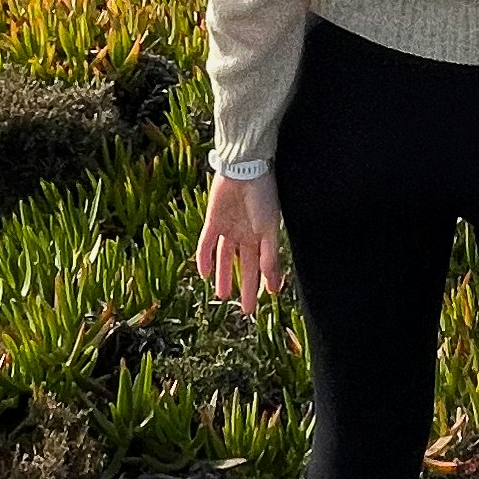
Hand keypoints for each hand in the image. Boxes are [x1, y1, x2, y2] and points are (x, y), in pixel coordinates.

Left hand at [196, 167, 288, 309]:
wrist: (244, 169)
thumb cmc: (263, 197)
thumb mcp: (270, 229)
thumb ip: (270, 256)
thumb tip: (273, 284)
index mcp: (262, 235)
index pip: (263, 264)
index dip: (264, 281)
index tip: (265, 299)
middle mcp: (246, 234)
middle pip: (244, 265)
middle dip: (245, 286)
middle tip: (245, 309)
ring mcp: (228, 228)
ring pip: (224, 258)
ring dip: (223, 276)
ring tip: (222, 296)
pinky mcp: (212, 221)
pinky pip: (207, 243)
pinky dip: (205, 258)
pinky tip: (204, 274)